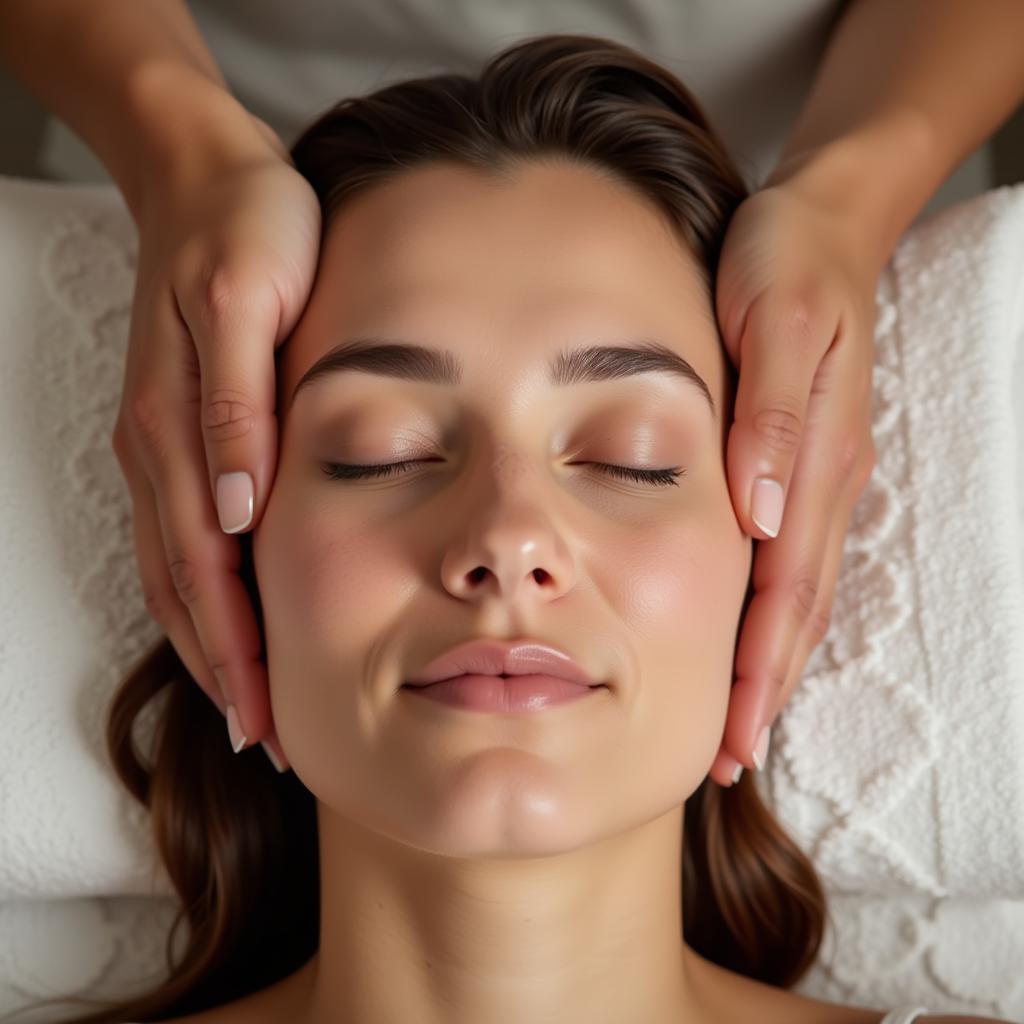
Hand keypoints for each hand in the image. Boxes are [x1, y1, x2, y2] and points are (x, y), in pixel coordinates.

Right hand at [111, 111, 319, 771]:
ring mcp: (163, 445)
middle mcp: (164, 451)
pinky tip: (232, 620)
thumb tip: (238, 508)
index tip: (273, 717)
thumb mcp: (253, 303)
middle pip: (187, 590)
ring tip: (253, 705)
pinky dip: (204, 594)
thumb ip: (240, 409)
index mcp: (184, 430)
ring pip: (178, 574)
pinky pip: (181, 535)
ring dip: (214, 646)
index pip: (209, 571)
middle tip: (272, 741)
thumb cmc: (249, 231)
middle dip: (229, 672)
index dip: (241, 650)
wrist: (205, 174)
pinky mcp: (176, 431)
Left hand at [707, 181, 878, 786]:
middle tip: (726, 760)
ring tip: (737, 723)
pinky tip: (748, 638)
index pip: (785, 589)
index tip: (731, 732)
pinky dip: (770, 613)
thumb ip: (772, 421)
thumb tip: (758, 516)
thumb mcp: (774, 326)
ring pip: (794, 594)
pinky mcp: (802, 465)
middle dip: (763, 688)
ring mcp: (816, 478)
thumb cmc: (783, 267)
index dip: (758, 665)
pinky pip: (791, 557)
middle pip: (794, 610)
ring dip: (768, 662)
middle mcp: (820, 484)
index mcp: (813, 462)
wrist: (820, 223)